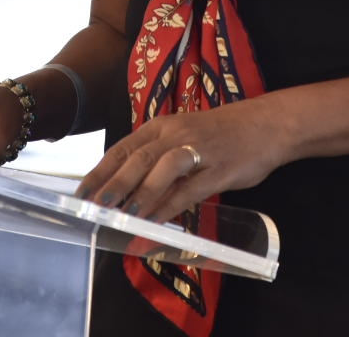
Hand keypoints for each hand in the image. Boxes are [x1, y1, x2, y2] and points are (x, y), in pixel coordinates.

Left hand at [75, 99, 288, 225]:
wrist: (268, 124)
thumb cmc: (221, 134)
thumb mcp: (184, 138)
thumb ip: (157, 160)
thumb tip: (126, 191)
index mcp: (162, 126)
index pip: (123, 148)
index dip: (100, 172)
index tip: (80, 194)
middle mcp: (176, 134)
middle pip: (138, 158)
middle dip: (114, 184)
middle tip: (94, 208)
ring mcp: (199, 150)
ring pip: (163, 169)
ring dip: (140, 193)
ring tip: (122, 217)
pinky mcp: (220, 169)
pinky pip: (190, 189)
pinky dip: (170, 207)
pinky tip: (156, 223)